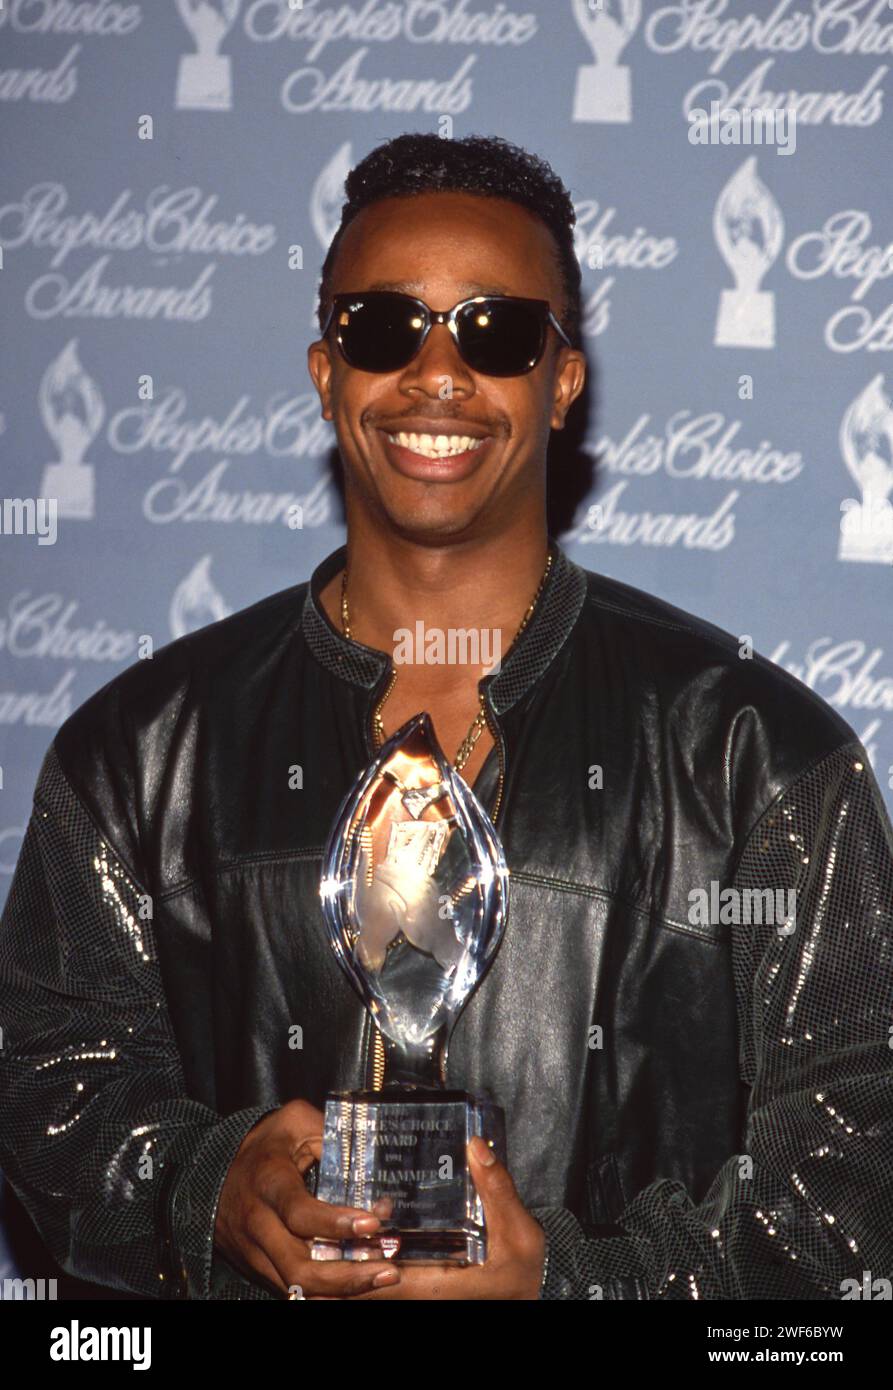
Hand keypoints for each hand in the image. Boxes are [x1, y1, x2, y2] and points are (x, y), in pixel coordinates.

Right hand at [214, 1099, 400, 1298]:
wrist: (213, 1173)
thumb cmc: (263, 1145)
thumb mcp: (293, 1123)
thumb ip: (329, 1132)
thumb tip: (369, 1152)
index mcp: (269, 1183)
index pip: (299, 1213)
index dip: (335, 1222)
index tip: (372, 1223)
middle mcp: (260, 1225)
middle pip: (298, 1266)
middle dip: (346, 1275)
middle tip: (387, 1268)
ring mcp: (258, 1252)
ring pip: (297, 1287)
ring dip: (341, 1290)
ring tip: (381, 1278)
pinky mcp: (261, 1268)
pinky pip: (293, 1290)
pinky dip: (326, 1294)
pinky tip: (357, 1287)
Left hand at [315, 1136, 545, 1299]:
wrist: (534, 1294)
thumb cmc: (524, 1271)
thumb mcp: (521, 1233)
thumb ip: (498, 1191)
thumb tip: (474, 1147)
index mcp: (437, 1286)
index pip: (381, 1281)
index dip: (351, 1263)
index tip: (328, 1238)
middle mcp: (420, 1294)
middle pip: (365, 1285)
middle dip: (337, 1262)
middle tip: (311, 1229)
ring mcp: (418, 1292)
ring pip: (370, 1285)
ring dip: (345, 1264)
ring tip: (318, 1231)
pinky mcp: (422, 1287)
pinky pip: (384, 1280)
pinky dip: (364, 1264)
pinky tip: (351, 1237)